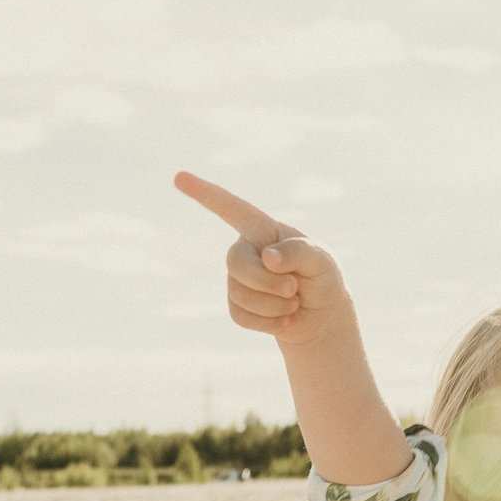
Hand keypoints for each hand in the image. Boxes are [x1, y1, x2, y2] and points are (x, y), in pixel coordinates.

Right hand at [174, 171, 352, 349]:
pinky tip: (285, 319)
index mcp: (263, 230)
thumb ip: (297, 252)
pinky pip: (241, 316)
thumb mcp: (321, 259)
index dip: (204, 193)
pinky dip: (268, 322)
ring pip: (240, 294)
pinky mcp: (238, 306)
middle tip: (293, 289)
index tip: (178, 178)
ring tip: (294, 303)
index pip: (230, 208)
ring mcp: (239, 279)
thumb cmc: (322, 278)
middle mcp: (246, 250)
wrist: (322, 315)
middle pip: (236, 263)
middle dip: (266, 282)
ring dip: (273, 305)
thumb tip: (267, 257)